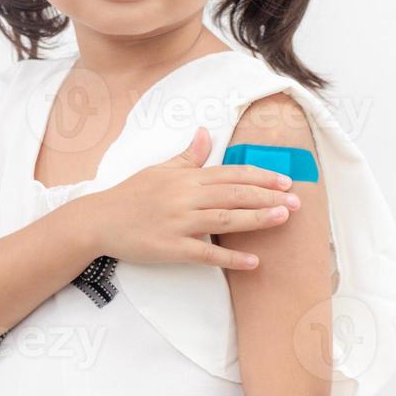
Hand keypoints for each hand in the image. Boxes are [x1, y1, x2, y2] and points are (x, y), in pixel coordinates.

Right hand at [75, 126, 299, 269]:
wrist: (98, 220)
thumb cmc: (131, 194)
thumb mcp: (160, 169)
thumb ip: (188, 155)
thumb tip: (205, 133)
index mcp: (186, 178)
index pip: (231, 174)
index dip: (261, 176)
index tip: (285, 180)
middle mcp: (186, 197)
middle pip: (234, 194)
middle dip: (268, 196)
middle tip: (297, 201)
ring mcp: (179, 223)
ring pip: (225, 219)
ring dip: (256, 219)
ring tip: (283, 219)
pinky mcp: (171, 248)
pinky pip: (205, 254)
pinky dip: (230, 258)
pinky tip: (254, 262)